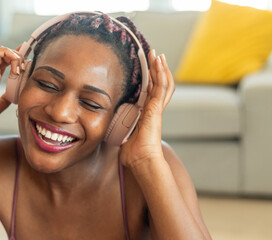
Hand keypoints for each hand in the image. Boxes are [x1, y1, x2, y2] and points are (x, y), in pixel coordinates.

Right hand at [0, 46, 24, 132]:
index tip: (28, 60)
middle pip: (5, 54)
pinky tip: (14, 62)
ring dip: (14, 54)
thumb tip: (15, 96)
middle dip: (19, 56)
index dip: (18, 58)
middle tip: (26, 67)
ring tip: (20, 66)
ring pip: (0, 51)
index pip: (6, 62)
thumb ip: (6, 99)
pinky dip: (5, 52)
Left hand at [119, 49, 174, 167]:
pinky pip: (161, 87)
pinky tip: (158, 62)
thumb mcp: (125, 137)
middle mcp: (154, 110)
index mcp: (148, 115)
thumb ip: (122, 131)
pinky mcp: (156, 109)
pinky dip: (160, 73)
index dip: (152, 81)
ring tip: (157, 55)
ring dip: (160, 68)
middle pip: (160, 85)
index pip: (152, 93)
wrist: (140, 160)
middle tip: (155, 56)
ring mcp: (157, 109)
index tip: (149, 70)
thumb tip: (113, 132)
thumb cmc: (134, 153)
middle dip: (158, 70)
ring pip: (163, 83)